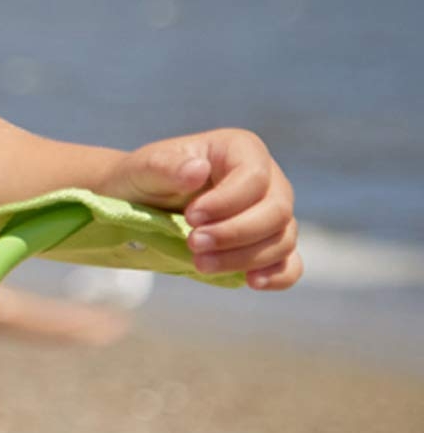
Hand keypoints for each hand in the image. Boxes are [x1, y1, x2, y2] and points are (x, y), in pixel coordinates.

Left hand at [98, 129, 300, 290]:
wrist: (142, 202)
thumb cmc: (145, 178)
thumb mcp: (145, 168)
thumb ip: (166, 167)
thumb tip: (198, 171)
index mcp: (241, 149)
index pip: (255, 177)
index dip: (227, 202)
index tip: (191, 217)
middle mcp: (267, 179)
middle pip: (277, 211)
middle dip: (235, 233)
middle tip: (193, 244)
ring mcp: (272, 213)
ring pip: (282, 239)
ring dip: (244, 257)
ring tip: (200, 264)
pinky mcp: (268, 244)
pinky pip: (290, 263)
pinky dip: (277, 275)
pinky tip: (252, 282)